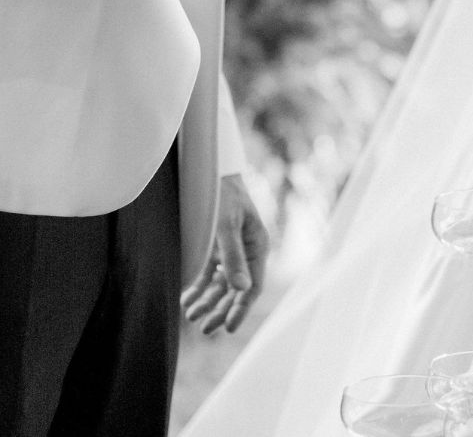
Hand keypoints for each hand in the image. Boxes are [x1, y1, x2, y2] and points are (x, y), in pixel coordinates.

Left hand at [180, 173, 270, 334]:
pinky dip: (199, 286)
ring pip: (221, 283)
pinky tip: (188, 299)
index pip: (253, 285)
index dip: (241, 308)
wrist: (210, 169)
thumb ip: (233, 256)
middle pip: (236, 288)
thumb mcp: (226, 224)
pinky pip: (209, 272)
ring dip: (208, 300)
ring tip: (192, 315)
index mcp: (257, 244)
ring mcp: (230, 248)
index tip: (227, 328)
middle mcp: (246, 249)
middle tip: (205, 329)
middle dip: (221, 309)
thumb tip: (242, 289)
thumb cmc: (222, 194)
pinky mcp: (215, 245)